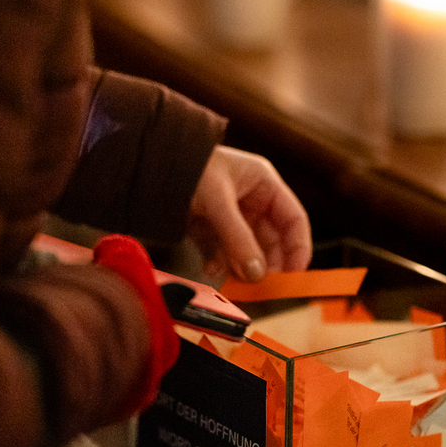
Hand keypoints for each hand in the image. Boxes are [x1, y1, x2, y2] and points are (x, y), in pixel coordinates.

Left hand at [187, 145, 311, 282]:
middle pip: (271, 240)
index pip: (294, 219)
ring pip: (246, 250)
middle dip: (267, 263)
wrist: (147, 162)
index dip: (298, 247)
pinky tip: (211, 268)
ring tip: (236, 279)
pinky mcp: (208, 228)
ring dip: (242, 267)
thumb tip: (256, 273)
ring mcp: (230, 216)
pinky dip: (218, 263)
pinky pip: (221, 252)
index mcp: (263, 183)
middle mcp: (250, 200)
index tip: (295, 274)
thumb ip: (238, 238)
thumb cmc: (186, 165)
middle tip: (262, 284)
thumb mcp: (218, 201)